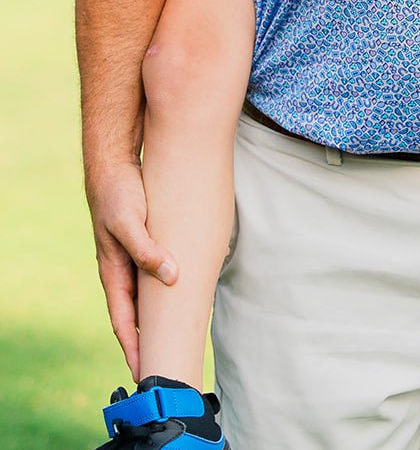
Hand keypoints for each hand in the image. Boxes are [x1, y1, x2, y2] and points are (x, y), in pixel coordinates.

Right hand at [86, 161, 177, 377]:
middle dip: (149, 339)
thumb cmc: (118, 195)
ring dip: (161, 314)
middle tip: (167, 360)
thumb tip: (171, 278)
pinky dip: (170, 286)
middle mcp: (123, 271)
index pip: (123, 322)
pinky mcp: (149, 244)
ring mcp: (135, 259)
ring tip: (180, 335)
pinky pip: (159, 272)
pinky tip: (187, 290)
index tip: (145, 371)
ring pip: (149, 295)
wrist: (115, 166)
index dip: (133, 347)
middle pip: (137, 314)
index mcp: (113, 273)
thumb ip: (146, 251)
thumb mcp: (129, 223)